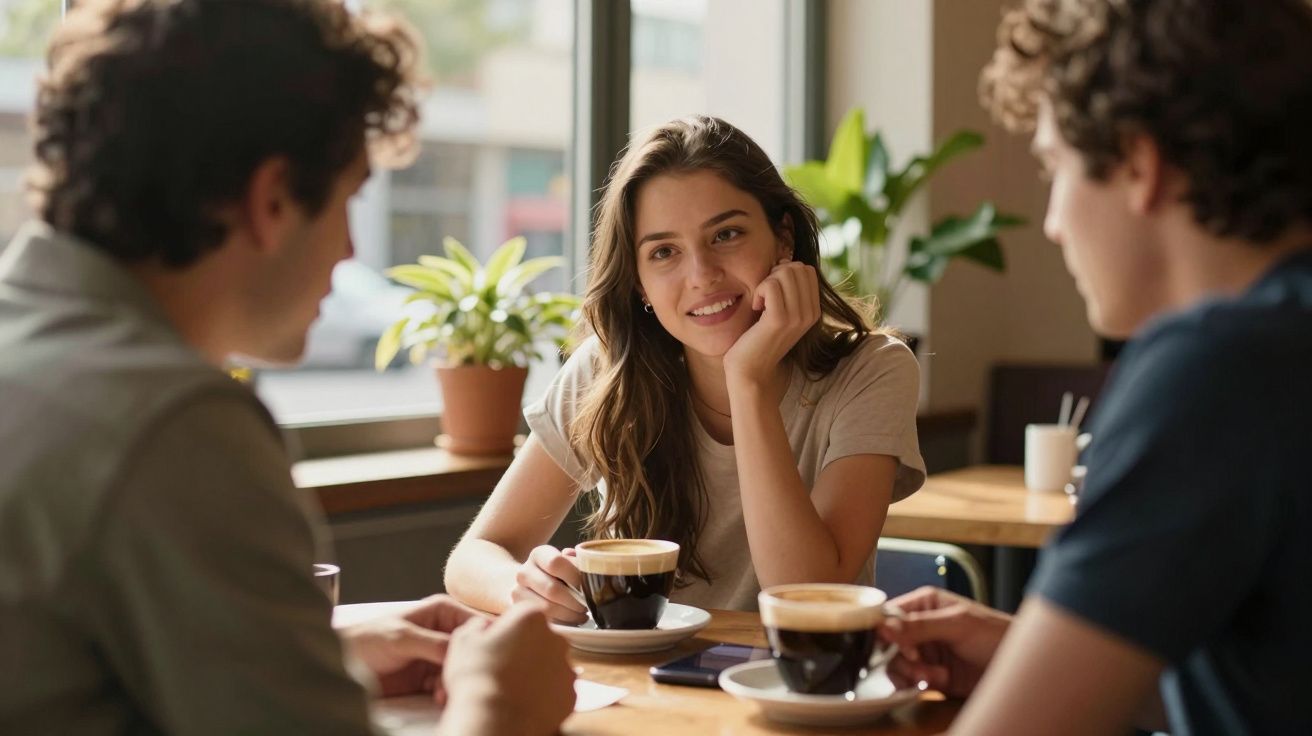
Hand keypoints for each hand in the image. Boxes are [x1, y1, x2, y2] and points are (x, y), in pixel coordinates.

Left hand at [338, 594, 487, 700]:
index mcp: (442, 611)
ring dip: (455, 682)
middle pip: (471, 649)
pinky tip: (437, 697)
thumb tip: (464, 651)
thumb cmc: (368, 640)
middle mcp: (443, 631)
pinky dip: (445, 692)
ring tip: (443, 693)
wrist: (343, 664)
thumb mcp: (403, 638)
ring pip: (461, 669)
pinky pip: (448, 684)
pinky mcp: (429, 675)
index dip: (483, 639)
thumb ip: (434, 644)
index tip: (481, 658)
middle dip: (467, 665)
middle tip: (458, 681)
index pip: (475, 622)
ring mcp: (437, 654)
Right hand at [441, 604, 576, 734]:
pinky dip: (545, 695)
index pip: (522, 614)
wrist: (494, 720)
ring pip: (551, 665)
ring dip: (537, 673)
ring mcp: (566, 667)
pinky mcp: (570, 694)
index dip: (506, 629)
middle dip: (525, 650)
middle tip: (503, 668)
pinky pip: (557, 690)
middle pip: (540, 639)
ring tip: (512, 688)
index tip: (496, 644)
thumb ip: (477, 625)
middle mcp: (556, 639)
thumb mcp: (463, 640)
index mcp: (531, 618)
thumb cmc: (478, 679)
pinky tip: (525, 701)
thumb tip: (483, 626)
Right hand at [511, 545, 587, 624]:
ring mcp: (518, 593)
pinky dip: (561, 623)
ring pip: (547, 608)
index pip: (556, 563)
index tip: (587, 586)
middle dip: (575, 601)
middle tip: (587, 605)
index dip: (574, 576)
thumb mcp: (568, 562)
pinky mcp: (520, 612)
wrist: (531, 586)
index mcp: (538, 555)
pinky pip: (543, 620)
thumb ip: (578, 562)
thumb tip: (584, 563)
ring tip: (582, 614)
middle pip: (552, 589)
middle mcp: (524, 572)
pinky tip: (571, 620)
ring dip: (570, 614)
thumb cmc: (559, 574)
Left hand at [723, 259, 819, 388]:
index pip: (806, 270)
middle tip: (764, 294)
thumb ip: (788, 289)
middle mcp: (810, 313)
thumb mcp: (780, 310)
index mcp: (813, 310)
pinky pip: (771, 285)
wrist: (750, 369)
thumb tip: (784, 259)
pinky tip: (756, 307)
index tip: (772, 289)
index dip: (786, 271)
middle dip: (776, 273)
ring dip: (767, 282)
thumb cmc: (759, 337)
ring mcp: (797, 317)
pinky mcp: (779, 320)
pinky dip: (760, 290)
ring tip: (761, 301)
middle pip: (797, 268)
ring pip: (785, 273)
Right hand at [878, 586, 1011, 697]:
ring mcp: (925, 651)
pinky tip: (936, 682)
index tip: (899, 645)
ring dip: (911, 672)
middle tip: (919, 663)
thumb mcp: (958, 624)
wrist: (1020, 668)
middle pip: (888, 643)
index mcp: (925, 604)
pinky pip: (908, 681)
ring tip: (934, 676)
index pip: (889, 614)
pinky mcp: (930, 674)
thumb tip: (885, 625)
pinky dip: (917, 684)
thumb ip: (920, 625)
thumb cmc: (997, 635)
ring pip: (896, 664)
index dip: (887, 632)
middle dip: (902, 657)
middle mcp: (920, 627)